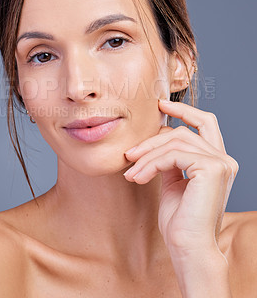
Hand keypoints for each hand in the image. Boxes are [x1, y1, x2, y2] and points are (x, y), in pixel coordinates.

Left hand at [123, 99, 238, 256]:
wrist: (188, 248)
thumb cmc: (180, 221)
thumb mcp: (173, 182)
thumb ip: (170, 160)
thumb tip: (156, 140)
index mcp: (217, 160)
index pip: (205, 122)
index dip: (184, 110)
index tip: (161, 104)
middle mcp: (224, 159)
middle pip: (183, 131)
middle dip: (153, 138)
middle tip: (130, 153)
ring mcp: (220, 162)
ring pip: (175, 141)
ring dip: (147, 154)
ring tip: (131, 171)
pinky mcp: (210, 169)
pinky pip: (172, 155)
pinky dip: (150, 164)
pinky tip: (138, 177)